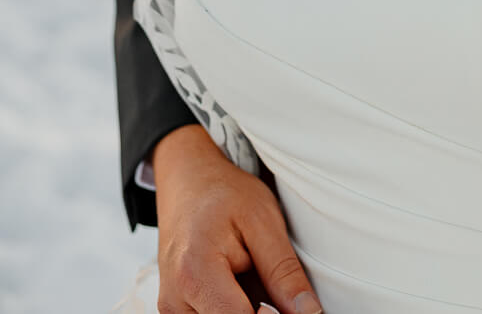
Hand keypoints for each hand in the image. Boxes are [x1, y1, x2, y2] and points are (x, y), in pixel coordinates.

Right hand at [153, 125, 321, 313]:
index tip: (288, 302)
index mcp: (194, 275)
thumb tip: (308, 312)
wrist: (188, 182)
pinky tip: (240, 285)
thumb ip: (283, 271)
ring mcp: (172, 309)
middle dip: (263, 312)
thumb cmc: (224, 194)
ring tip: (251, 275)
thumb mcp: (263, 220)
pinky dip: (233, 307)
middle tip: (268, 278)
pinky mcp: (176, 311)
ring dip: (247, 309)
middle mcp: (174, 301)